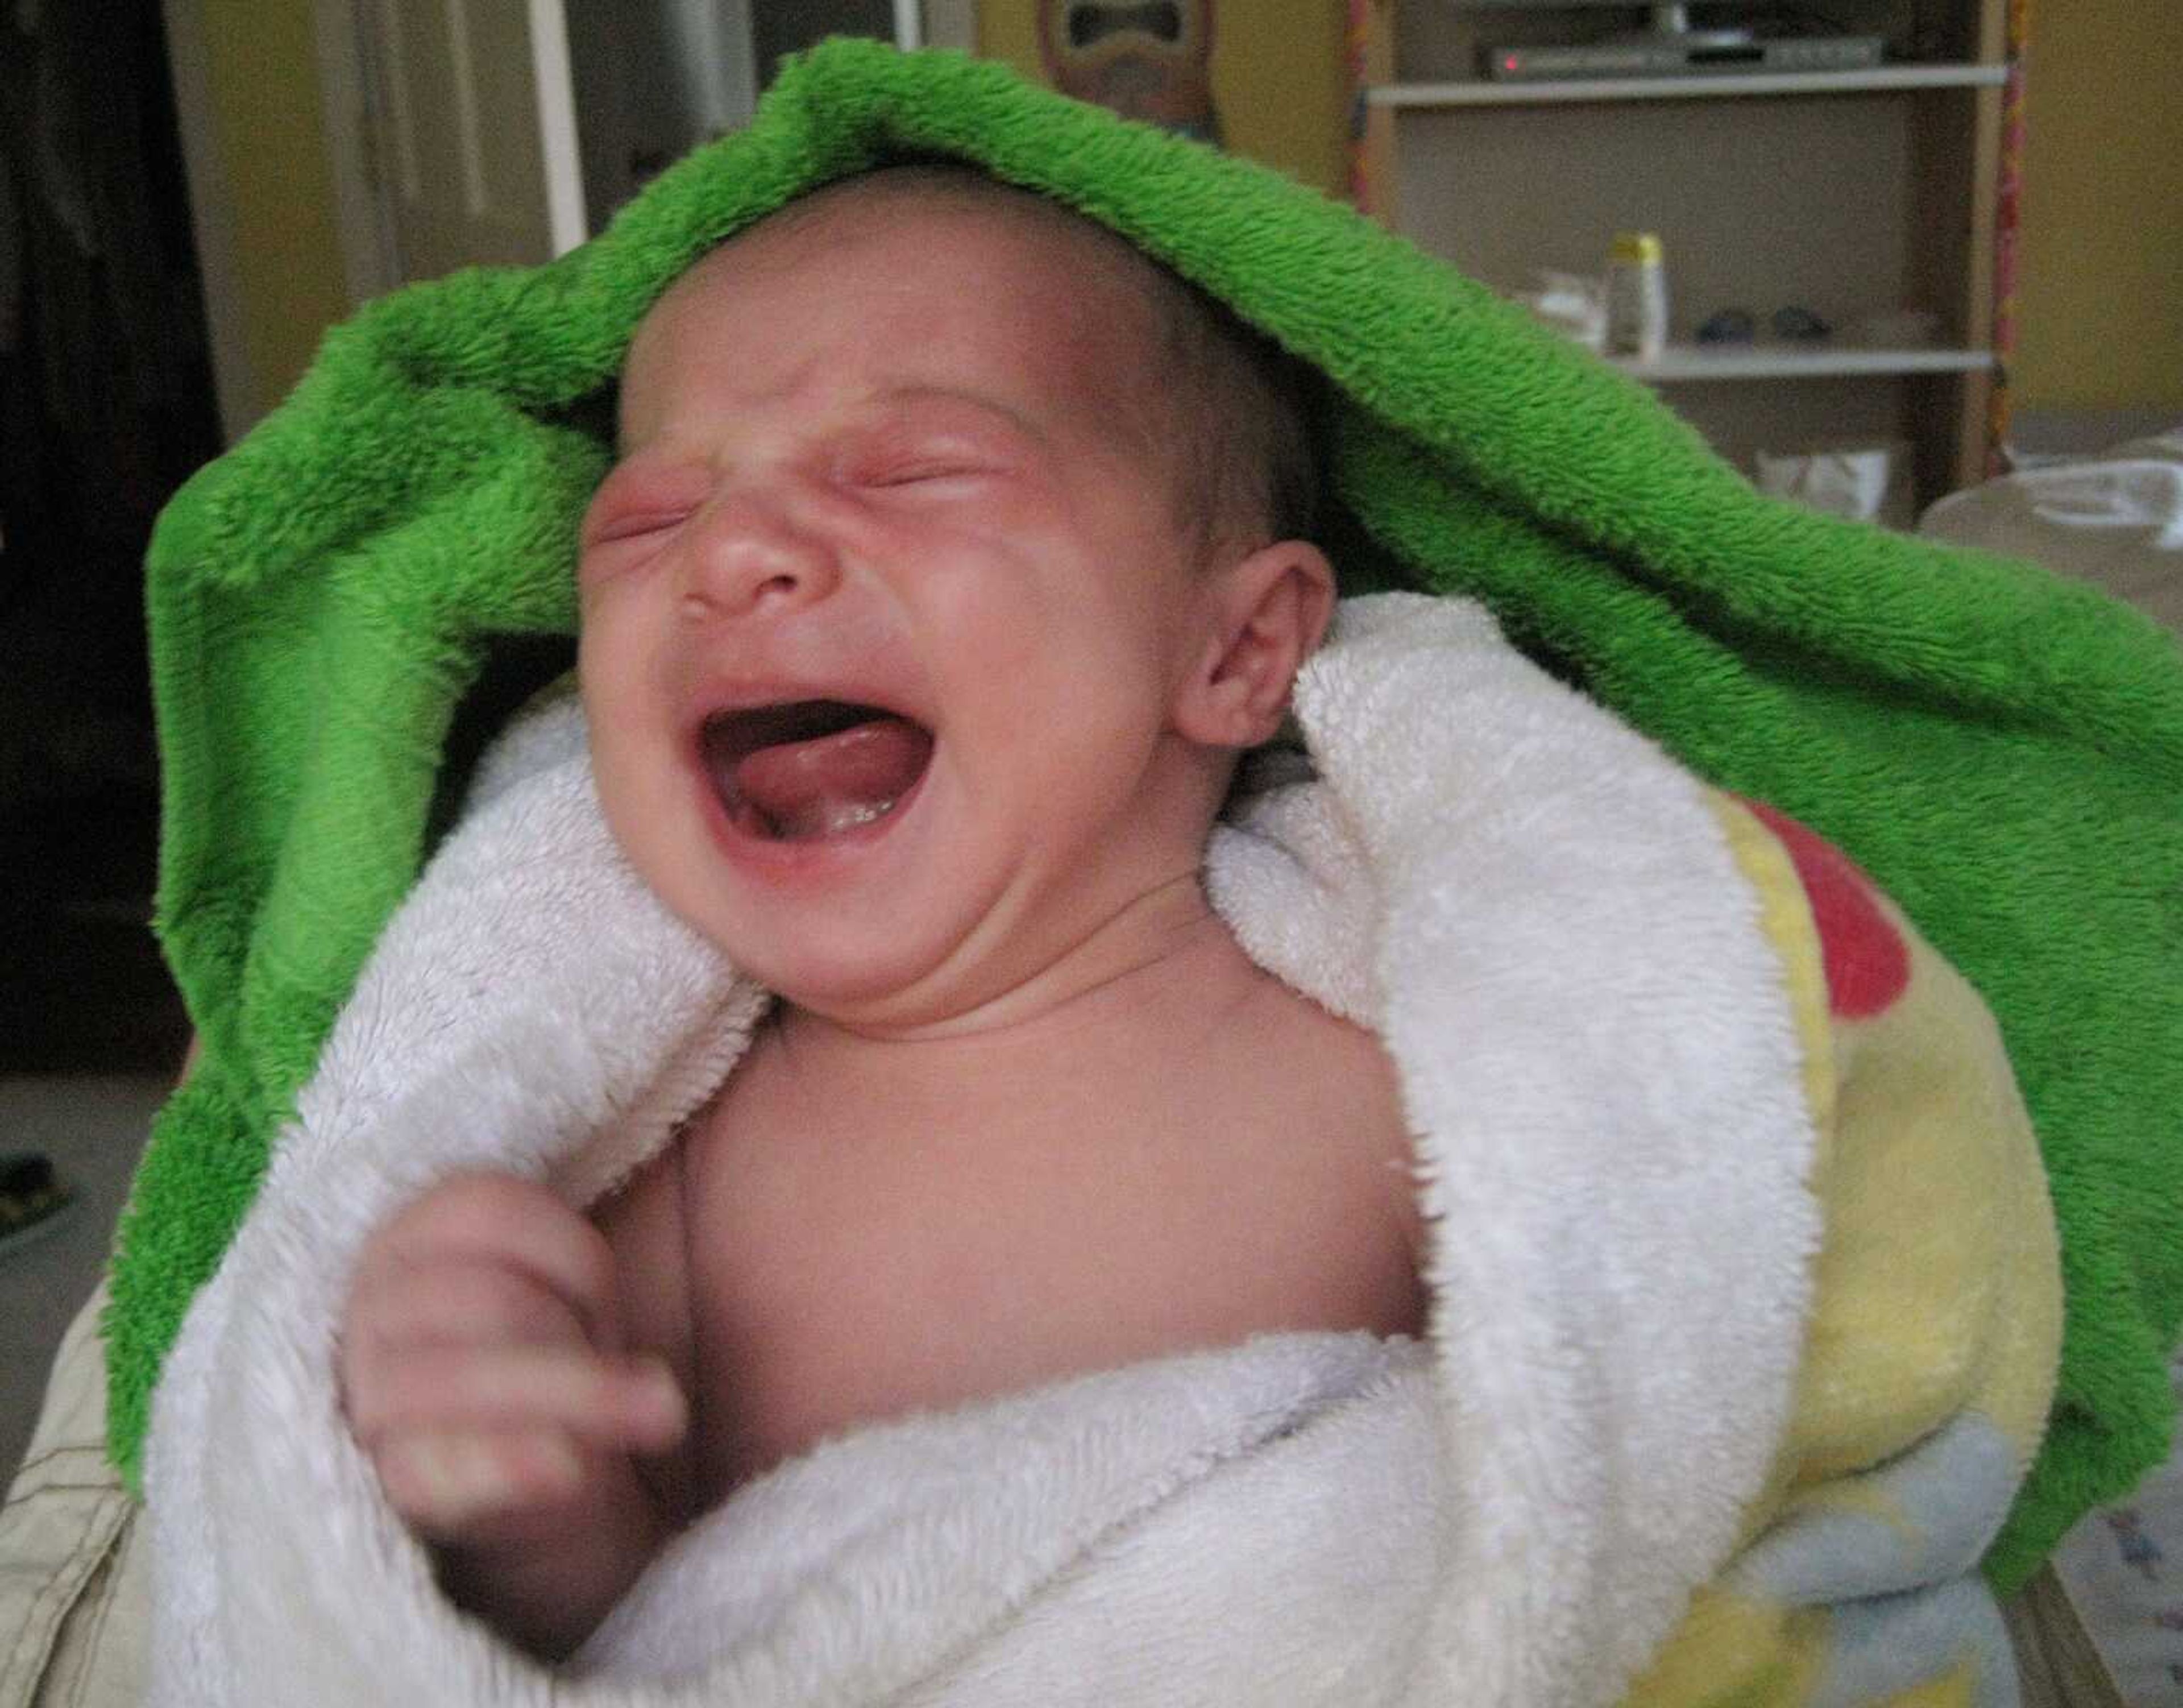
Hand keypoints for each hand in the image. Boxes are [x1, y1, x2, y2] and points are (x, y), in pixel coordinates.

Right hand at [339, 1172, 686, 1546]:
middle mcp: (373, 1309)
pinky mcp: (389, 1487)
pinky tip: (569, 1467)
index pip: (486, 1212)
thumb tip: (716, 1144)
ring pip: (461, 1378)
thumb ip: (575, 1241)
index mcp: (413, 1238)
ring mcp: (369, 1400)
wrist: (542, 1479)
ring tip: (655, 1418)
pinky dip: (506, 1465)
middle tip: (657, 1388)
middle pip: (485, 1298)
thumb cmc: (555, 1353)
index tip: (608, 1302)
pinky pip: (436, 1472)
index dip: (572, 1255)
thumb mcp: (569, 1282)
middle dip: (585, 1338)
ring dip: (576, 1397)